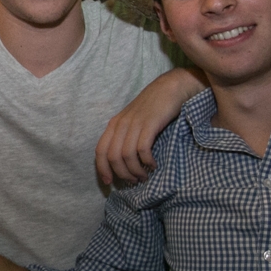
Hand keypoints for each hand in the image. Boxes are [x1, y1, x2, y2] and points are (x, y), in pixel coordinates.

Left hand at [95, 68, 202, 185]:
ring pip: (126, 155)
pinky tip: (153, 165)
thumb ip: (125, 136)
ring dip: (135, 171)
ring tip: (144, 176)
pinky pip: (142, 149)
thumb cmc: (153, 107)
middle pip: (113, 157)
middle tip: (133, 181)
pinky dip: (146, 161)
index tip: (109, 183)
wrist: (170, 88)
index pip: (100, 151)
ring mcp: (135, 123)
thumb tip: (122, 162)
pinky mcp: (150, 124)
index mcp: (114, 124)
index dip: (102, 169)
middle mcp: (121, 124)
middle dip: (122, 174)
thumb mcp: (133, 120)